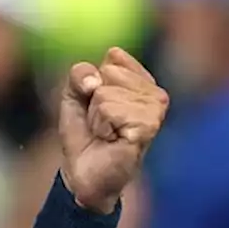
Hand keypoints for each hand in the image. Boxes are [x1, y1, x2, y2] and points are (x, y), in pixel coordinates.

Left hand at [58, 48, 168, 212]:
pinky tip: (111, 139)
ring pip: (107, 93)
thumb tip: (95, 81)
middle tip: (101, 122)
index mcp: (141, 79)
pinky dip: (101, 127)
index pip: (113, 57)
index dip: (91, 81)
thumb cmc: (84, 132)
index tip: (95, 102)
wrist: (83, 170)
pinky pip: (110, 111)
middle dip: (93, 100)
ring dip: (97, 117)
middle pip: (108, 72)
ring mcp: (155, 110)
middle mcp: (155, 92)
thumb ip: (79, 73)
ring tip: (106, 132)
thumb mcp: (73, 94)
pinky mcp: (149, 127)